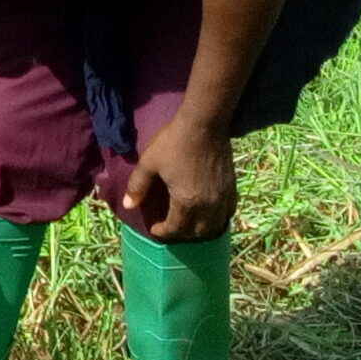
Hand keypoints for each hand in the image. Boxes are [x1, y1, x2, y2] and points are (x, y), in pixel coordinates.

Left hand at [120, 116, 236, 241]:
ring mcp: (223, 198)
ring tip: (188, 226)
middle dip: (181, 235)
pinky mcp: (232, 188)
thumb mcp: (149, 163)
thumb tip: (128, 205)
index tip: (154, 228)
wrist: (204, 124)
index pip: (175, 229)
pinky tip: (210, 215)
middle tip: (170, 228)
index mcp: (186, 202)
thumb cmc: (174, 143)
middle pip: (197, 233)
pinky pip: (228, 213)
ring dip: (201, 231)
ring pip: (215, 226)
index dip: (162, 232)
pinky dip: (218, 220)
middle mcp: (208, 206)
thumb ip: (137, 186)